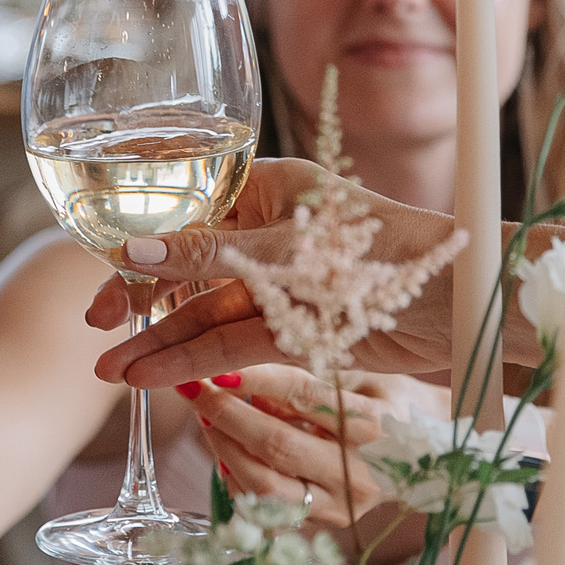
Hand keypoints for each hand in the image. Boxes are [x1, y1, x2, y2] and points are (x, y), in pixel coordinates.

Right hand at [87, 159, 501, 389]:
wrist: (469, 305)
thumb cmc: (388, 252)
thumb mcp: (290, 253)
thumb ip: (210, 256)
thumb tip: (132, 250)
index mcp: (268, 184)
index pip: (185, 212)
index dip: (138, 246)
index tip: (100, 278)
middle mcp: (269, 230)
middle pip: (189, 268)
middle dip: (140, 303)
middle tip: (95, 340)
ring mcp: (283, 282)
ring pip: (208, 312)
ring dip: (163, 343)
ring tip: (113, 375)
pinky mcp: (301, 327)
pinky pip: (237, 342)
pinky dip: (199, 361)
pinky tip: (158, 380)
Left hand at [182, 365, 435, 528]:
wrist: (431, 452)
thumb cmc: (388, 399)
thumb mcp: (356, 377)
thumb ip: (304, 380)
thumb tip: (239, 374)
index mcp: (376, 425)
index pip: (303, 397)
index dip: (254, 380)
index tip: (215, 367)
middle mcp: (362, 472)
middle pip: (278, 446)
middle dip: (226, 415)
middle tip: (195, 390)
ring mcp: (344, 506)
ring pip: (266, 487)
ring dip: (225, 450)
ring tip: (208, 419)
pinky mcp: (328, 525)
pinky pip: (268, 510)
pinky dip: (238, 480)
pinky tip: (226, 452)